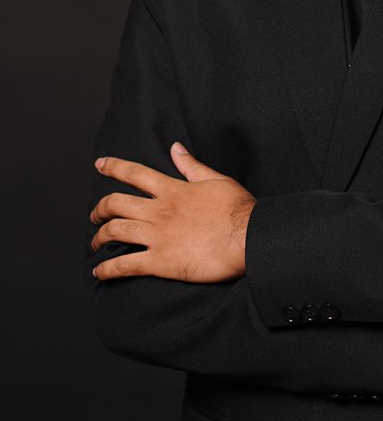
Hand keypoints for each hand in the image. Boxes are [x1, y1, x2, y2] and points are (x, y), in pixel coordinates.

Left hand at [90, 143, 255, 282]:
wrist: (249, 237)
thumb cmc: (238, 209)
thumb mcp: (217, 180)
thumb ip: (192, 166)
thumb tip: (175, 148)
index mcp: (172, 190)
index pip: (135, 174)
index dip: (113, 167)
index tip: (100, 165)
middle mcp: (159, 211)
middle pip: (116, 204)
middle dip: (99, 209)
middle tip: (95, 215)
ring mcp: (158, 236)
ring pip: (115, 231)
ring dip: (99, 237)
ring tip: (95, 243)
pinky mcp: (160, 261)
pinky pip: (124, 265)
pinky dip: (107, 269)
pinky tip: (99, 272)